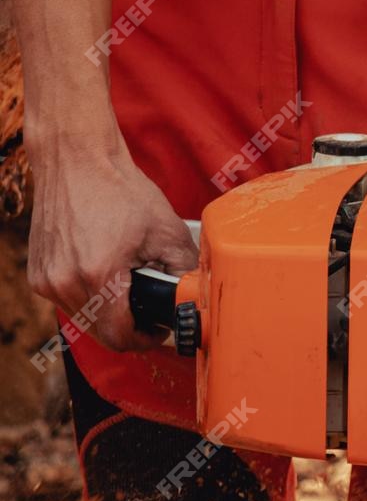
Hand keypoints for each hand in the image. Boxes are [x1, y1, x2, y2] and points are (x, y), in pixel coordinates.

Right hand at [28, 142, 197, 351]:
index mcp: (97, 276)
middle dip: (130, 327)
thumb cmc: (119, 190)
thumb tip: (195, 297)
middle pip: (101, 332)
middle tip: (150, 310)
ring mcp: (46, 279)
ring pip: (83, 319)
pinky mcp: (37, 272)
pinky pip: (67, 300)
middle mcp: (64, 282)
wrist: (76, 161)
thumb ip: (185, 270)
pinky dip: (89, 297)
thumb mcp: (167, 231)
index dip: (145, 339)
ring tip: (129, 287)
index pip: (119, 337)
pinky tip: (107, 276)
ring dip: (108, 312)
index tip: (158, 329)